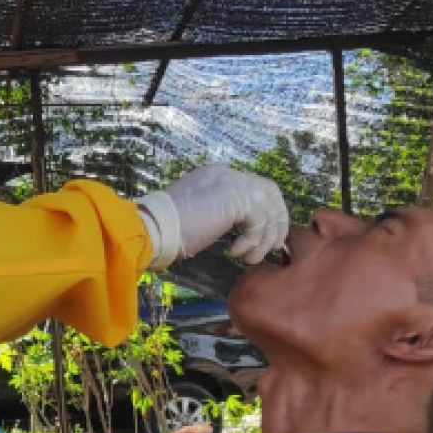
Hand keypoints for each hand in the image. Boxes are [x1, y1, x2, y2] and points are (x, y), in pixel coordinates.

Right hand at [138, 165, 286, 267]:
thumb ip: (222, 212)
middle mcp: (227, 173)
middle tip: (274, 246)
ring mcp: (232, 182)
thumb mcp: (203, 215)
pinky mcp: (235, 197)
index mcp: (218, 175)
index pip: (255, 187)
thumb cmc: (171, 229)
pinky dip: (253, 241)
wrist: (156, 228)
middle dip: (277, 221)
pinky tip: (237, 252)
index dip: (267, 212)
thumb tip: (244, 227)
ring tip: (251, 258)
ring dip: (264, 238)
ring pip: (268, 209)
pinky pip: (259, 221)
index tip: (266, 237)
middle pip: (270, 192)